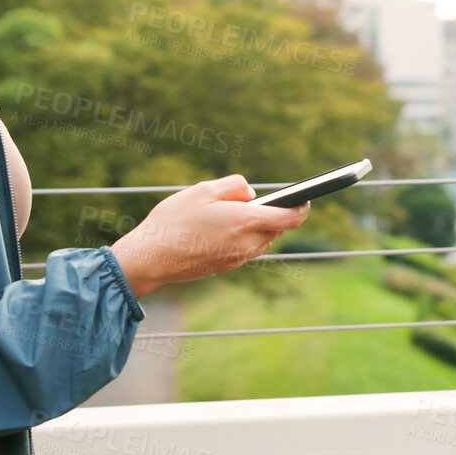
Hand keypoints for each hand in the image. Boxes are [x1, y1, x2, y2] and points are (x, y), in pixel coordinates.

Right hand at [109, 175, 310, 296]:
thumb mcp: (202, 190)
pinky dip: (241, 239)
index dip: (302, 207)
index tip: (304, 199)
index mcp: (246, 222)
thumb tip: (252, 194)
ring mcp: (237, 259)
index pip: (291, 218)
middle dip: (272, 215)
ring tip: (230, 215)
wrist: (151, 258)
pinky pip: (245, 251)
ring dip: (256, 228)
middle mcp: (247, 244)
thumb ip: (234, 186)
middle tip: (250, 202)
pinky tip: (218, 231)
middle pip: (276, 229)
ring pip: (261, 241)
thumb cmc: (174, 221)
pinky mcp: (226, 268)